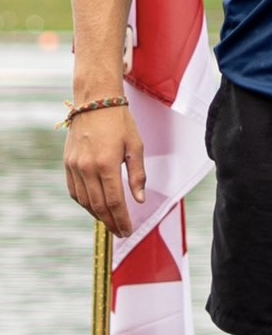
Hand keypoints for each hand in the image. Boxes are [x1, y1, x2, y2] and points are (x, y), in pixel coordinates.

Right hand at [63, 104, 145, 236]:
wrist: (95, 102)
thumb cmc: (121, 122)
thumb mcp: (136, 146)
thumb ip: (137, 175)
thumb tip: (139, 200)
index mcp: (106, 164)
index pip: (114, 201)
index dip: (121, 218)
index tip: (128, 230)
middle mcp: (87, 168)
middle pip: (98, 205)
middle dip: (110, 221)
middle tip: (120, 232)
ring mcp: (74, 166)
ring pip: (84, 201)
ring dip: (97, 215)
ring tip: (110, 222)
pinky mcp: (67, 164)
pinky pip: (74, 191)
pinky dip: (84, 203)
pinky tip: (94, 207)